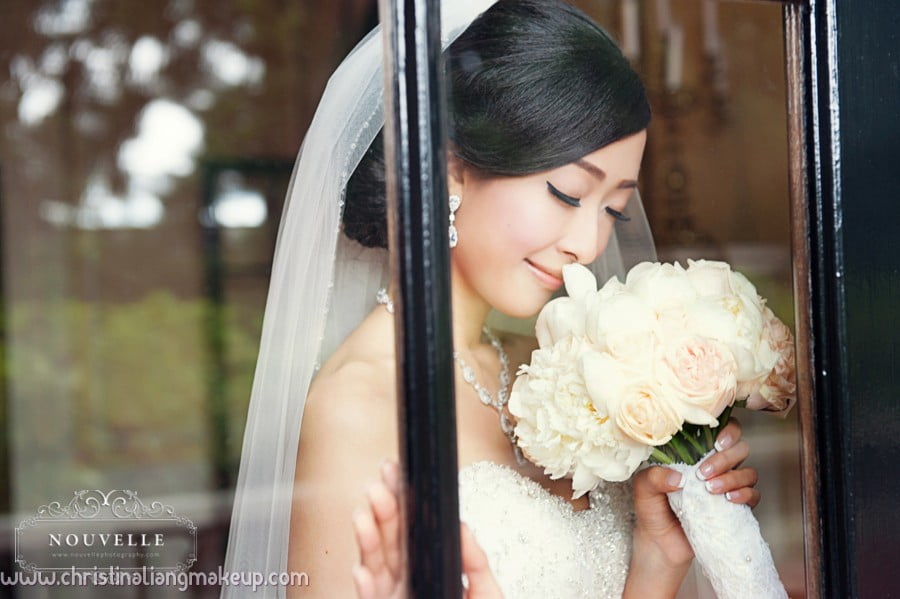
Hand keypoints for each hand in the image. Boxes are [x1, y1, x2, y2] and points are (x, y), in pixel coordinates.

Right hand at [352, 460, 503, 598]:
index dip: (399, 503)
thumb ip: (475, 560)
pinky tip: (363, 570)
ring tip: (365, 516)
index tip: (394, 476)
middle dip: (381, 512)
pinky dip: (364, 588)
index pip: (408, 530)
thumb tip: (463, 526)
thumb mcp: (486, 592)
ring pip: (374, 566)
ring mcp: (392, 598)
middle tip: (379, 486)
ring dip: (368, 541)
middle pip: (388, 542)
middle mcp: (403, 582)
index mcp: (425, 569)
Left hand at [625, 419, 759, 596]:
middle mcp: (713, 465)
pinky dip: (745, 495)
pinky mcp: (734, 506)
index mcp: (693, 453)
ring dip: (733, 477)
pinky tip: (729, 499)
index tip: (717, 442)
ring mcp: (726, 485)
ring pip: (748, 471)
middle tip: (704, 472)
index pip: (719, 430)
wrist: (659, 543)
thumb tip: (677, 477)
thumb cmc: (651, 509)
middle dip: (725, 458)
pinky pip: (753, 495)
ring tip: (710, 489)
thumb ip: (653, 477)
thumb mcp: (643, 489)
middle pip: (739, 448)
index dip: (727, 430)